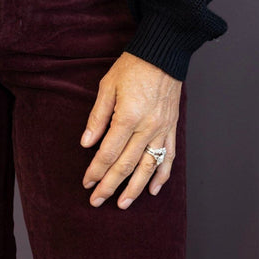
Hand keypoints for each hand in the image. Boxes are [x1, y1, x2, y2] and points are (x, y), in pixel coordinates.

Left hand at [79, 51, 181, 208]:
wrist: (164, 54)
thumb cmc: (133, 66)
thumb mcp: (108, 86)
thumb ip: (97, 117)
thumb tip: (86, 144)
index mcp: (128, 116)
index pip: (108, 152)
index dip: (96, 170)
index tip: (86, 183)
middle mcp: (147, 128)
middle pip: (126, 164)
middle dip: (110, 185)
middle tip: (97, 201)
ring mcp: (162, 130)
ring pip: (148, 167)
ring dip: (135, 188)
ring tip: (123, 204)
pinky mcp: (172, 128)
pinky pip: (168, 158)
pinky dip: (162, 176)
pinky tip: (153, 189)